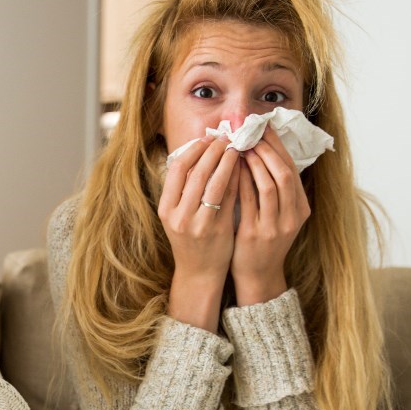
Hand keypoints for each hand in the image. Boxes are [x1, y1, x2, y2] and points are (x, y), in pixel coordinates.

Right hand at [157, 136, 240, 330]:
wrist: (199, 272)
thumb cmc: (190, 238)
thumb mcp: (177, 214)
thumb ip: (183, 189)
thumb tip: (199, 152)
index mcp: (166, 208)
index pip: (176, 169)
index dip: (193, 150)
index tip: (207, 139)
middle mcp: (179, 215)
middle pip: (196, 173)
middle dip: (213, 151)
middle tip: (226, 137)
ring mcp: (199, 223)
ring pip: (214, 183)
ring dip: (227, 161)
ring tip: (237, 148)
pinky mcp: (218, 229)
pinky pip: (229, 197)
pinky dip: (237, 178)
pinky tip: (244, 167)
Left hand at [232, 125, 309, 304]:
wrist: (258, 276)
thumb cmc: (264, 240)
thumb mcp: (280, 215)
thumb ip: (276, 189)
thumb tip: (262, 151)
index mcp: (301, 208)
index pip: (292, 169)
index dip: (277, 146)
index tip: (263, 128)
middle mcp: (292, 216)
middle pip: (283, 173)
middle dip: (267, 150)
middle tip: (250, 133)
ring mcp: (275, 226)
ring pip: (268, 185)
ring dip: (254, 162)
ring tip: (240, 146)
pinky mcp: (256, 234)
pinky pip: (248, 201)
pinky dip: (240, 181)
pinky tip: (229, 169)